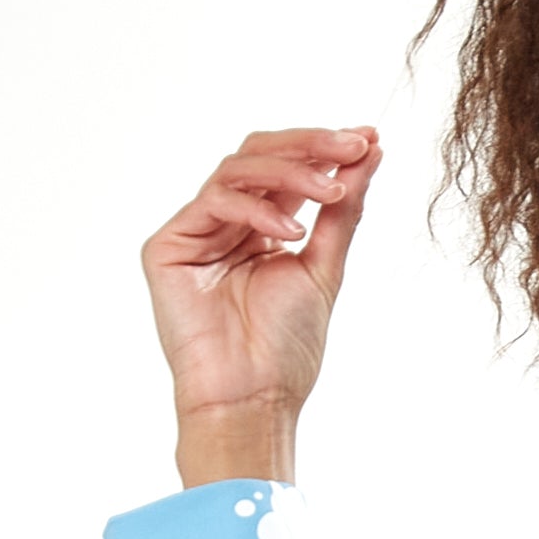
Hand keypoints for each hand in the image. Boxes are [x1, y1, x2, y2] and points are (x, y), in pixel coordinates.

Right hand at [142, 125, 381, 473]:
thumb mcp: (324, 266)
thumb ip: (343, 210)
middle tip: (353, 144)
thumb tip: (371, 152)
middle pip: (259, 155)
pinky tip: (292, 233)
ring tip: (331, 191)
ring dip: (291, 172)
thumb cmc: (285, 349)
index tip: (369, 138)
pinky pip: (214, 202)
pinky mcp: (168, 247)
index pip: (287, 169)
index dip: (325, 149)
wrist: (253, 399)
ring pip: (238, 169)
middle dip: (310, 146)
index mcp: (260, 228)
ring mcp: (195, 232)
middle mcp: (226, 224)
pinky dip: (257, 209)